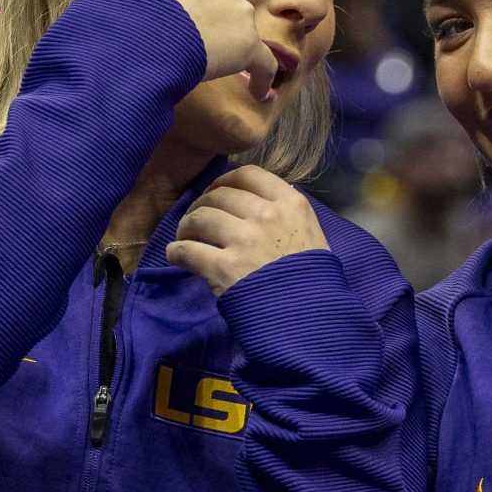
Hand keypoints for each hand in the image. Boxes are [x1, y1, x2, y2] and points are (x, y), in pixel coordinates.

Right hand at [30, 0, 276, 99]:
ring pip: (244, 30)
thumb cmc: (115, 9)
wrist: (140, 38)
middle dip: (217, 22)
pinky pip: (266, 62)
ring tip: (226, 72)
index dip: (191, 2)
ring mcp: (238, 12)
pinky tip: (260, 92)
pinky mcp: (247, 44)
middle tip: (201, 49)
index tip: (182, 21)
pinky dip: (265, 76)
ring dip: (237, 49)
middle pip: (225, 2)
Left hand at [168, 165, 328, 294]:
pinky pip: (187, 250)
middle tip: (197, 219)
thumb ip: (288, 215)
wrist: (311, 317)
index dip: (225, 180)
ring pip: (199, 217)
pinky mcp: (224, 268)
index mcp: (290, 204)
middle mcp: (266, 215)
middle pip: (219, 195)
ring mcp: (244, 240)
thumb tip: (261, 201)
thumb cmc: (315, 279)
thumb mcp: (313, 234)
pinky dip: (176, 252)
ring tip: (185, 237)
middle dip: (202, 204)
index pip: (248, 174)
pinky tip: (176, 256)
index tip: (216, 192)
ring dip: (186, 226)